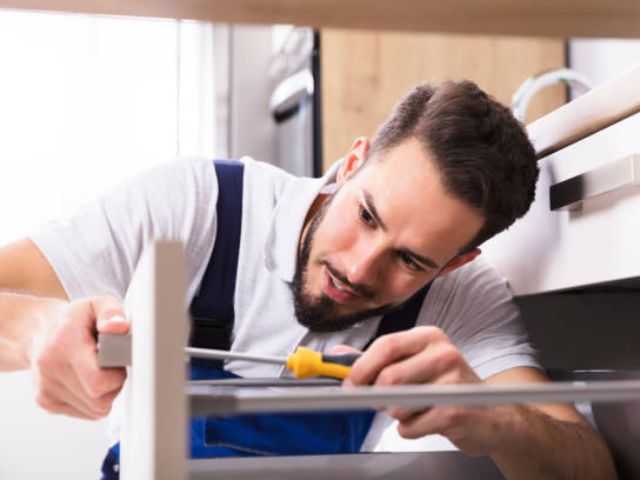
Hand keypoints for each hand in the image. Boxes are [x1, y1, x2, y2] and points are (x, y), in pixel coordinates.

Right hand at [28, 297, 128, 419]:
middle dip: (115, 384)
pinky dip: (94, 400)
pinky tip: (89, 380)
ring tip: (100, 370)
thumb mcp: (97, 304)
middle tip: (112, 365)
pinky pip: (87, 413)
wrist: (40, 332)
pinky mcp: (45, 402)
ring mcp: (45, 388)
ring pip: (96, 409)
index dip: (117, 374)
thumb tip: (119, 327)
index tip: (118, 359)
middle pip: (99, 399)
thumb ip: (112, 312)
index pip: (98, 381)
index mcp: (64, 343)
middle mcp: (50, 367)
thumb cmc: (74, 319)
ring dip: (106, 393)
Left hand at [339, 326, 508, 455]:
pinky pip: (410, 426)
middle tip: (382, 401)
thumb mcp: (414, 364)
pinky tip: (426, 421)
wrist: (490, 414)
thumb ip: (376, 359)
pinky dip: (409, 429)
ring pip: (397, 404)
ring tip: (416, 408)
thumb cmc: (446, 387)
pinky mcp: (456, 411)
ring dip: (396, 414)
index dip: (361, 367)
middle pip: (389, 377)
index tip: (349, 383)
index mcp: (429, 337)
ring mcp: (453, 382)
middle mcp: (444, 353)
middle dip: (377, 395)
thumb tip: (338, 355)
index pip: (386, 345)